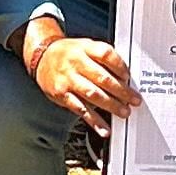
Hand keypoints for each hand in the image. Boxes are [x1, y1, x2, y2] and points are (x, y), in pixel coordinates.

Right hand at [24, 26, 139, 129]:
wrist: (42, 57)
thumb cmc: (68, 53)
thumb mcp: (85, 46)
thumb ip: (103, 58)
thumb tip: (124, 77)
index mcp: (85, 48)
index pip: (106, 54)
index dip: (120, 66)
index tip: (128, 77)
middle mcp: (76, 63)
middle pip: (102, 78)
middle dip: (121, 91)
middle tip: (133, 100)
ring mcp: (68, 79)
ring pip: (93, 94)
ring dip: (111, 105)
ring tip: (123, 112)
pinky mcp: (62, 95)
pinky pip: (80, 109)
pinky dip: (94, 121)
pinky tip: (104, 127)